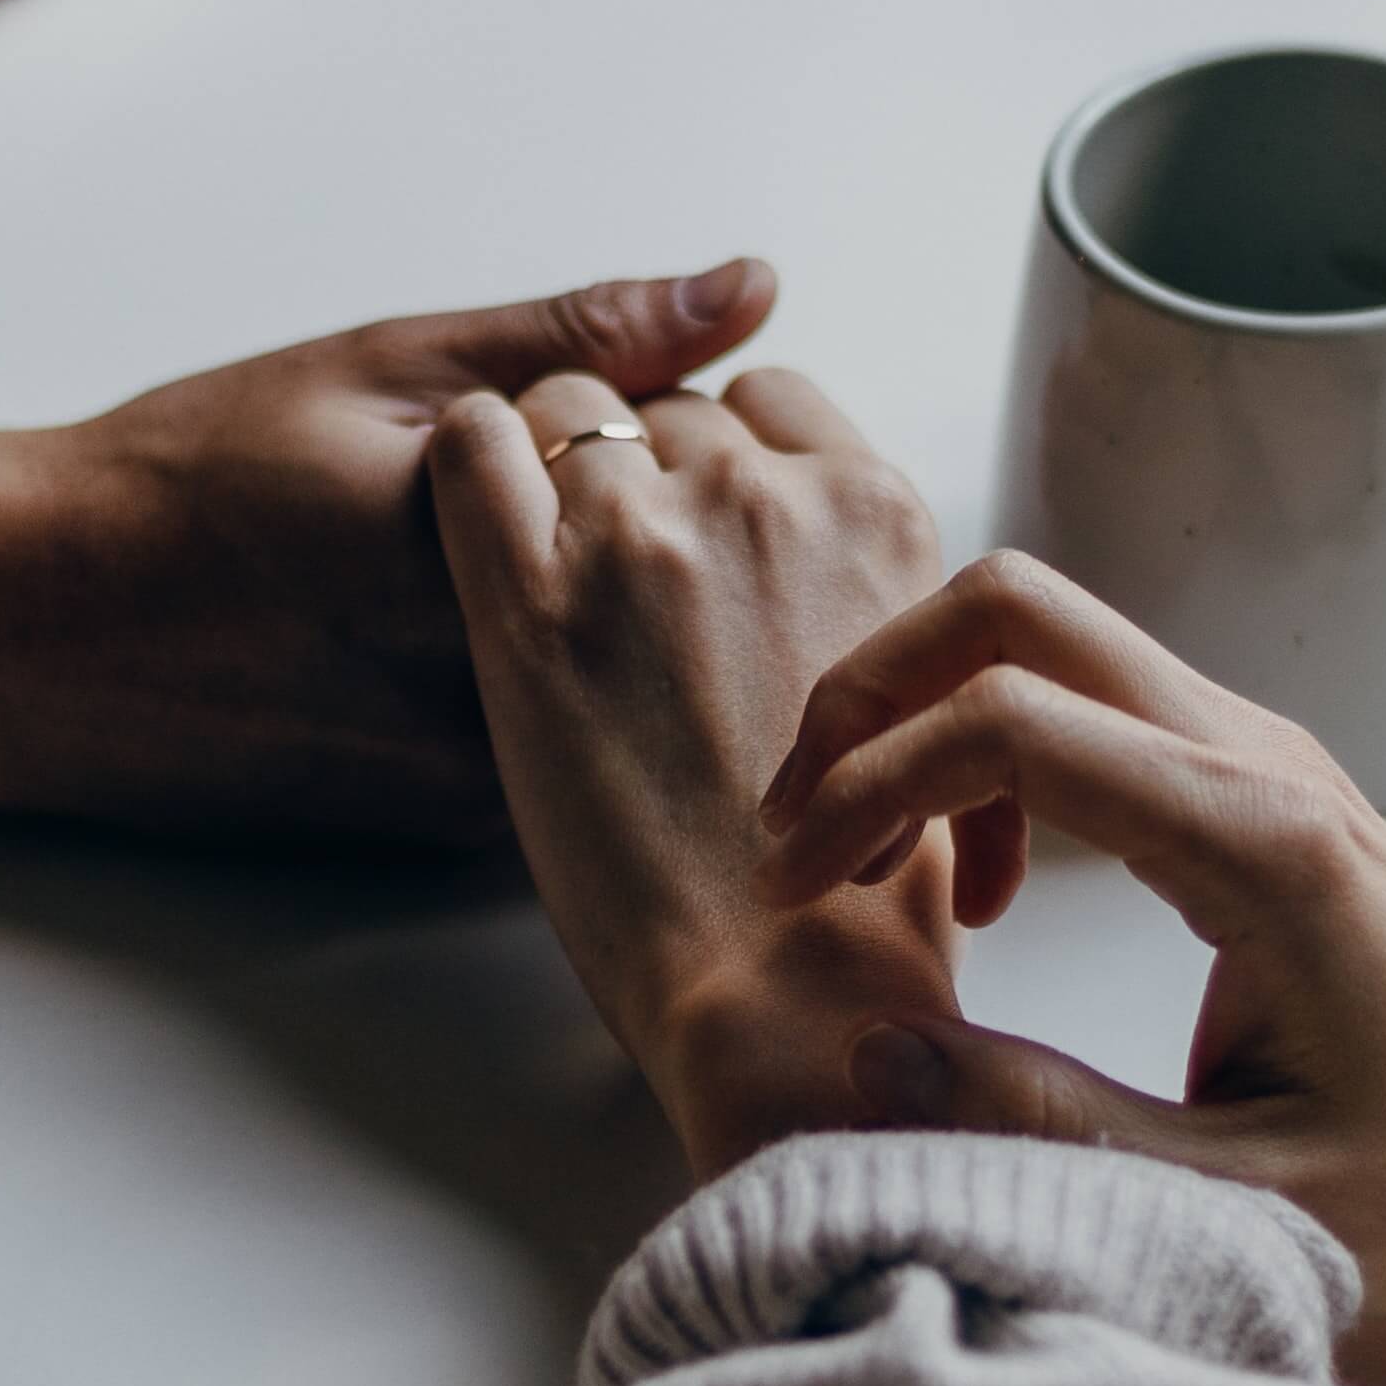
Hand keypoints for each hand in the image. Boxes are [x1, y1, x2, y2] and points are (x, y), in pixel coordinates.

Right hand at [0, 260, 778, 838]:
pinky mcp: (471, 834)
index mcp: (496, 551)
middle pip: (696, 602)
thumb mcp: (384, 367)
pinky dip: (582, 698)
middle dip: (671, 535)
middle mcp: (508, 690)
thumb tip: (752, 286)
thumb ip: (581, 336)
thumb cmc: (193, 483)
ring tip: (469, 574)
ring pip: (650, 689)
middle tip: (562, 486)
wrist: (38, 637)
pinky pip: (587, 752)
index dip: (671, 433)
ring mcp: (493, 780)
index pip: (703, 482)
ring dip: (636, 628)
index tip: (593, 413)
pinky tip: (462, 646)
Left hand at [426, 365, 959, 1176]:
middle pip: (668, 406)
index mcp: (876, 514)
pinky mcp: (529, 597)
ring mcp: (645, 535)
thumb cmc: (857, 883)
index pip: (772, 399)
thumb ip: (869, 593)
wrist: (781, 986)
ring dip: (549, 469)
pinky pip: (471, 441)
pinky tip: (472, 530)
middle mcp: (767, 498)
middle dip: (637, 470)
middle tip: (615, 579)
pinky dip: (466, 462)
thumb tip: (824, 567)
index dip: (721, 452)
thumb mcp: (918, 693)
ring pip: (567, 407)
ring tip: (544, 572)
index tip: (697, 522)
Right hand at [754, 553, 1385, 1315]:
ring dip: (922, 716)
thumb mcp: (1243, 1201)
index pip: (1009, 721)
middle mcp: (1256, 756)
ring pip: (1041, 630)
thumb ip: (1048, 1129)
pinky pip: (1083, 695)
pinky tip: (983, 890)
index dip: (867, 786)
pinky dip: (986, 750)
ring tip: (871, 869)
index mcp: (1256, 843)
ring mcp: (1258, 748)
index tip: (799, 893)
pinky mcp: (1250, 773)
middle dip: (870, 694)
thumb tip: (871, 1061)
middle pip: (1013, 606)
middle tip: (803, 838)